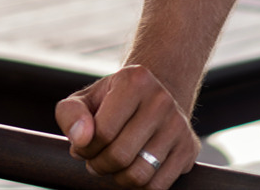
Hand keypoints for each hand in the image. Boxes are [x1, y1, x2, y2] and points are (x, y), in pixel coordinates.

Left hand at [55, 65, 199, 189]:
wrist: (150, 96)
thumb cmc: (111, 101)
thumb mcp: (84, 99)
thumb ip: (71, 114)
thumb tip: (80, 140)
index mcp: (133, 80)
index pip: (102, 131)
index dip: (85, 148)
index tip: (82, 147)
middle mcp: (161, 99)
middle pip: (121, 155)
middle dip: (99, 165)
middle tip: (93, 160)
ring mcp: (178, 125)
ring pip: (140, 174)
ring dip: (118, 178)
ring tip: (110, 165)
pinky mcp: (189, 149)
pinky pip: (159, 186)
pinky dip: (138, 186)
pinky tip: (130, 169)